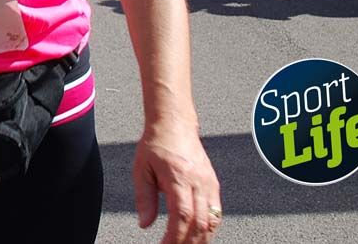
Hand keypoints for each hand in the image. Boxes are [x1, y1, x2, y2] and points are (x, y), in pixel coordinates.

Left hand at [133, 122, 221, 242]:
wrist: (174, 125)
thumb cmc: (156, 144)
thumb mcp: (141, 169)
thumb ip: (144, 198)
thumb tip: (145, 224)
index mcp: (179, 177)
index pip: (182, 215)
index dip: (175, 237)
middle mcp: (199, 181)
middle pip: (200, 223)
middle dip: (189, 243)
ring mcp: (209, 183)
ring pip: (212, 220)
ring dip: (202, 239)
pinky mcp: (214, 184)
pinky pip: (216, 212)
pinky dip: (209, 228)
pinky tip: (199, 235)